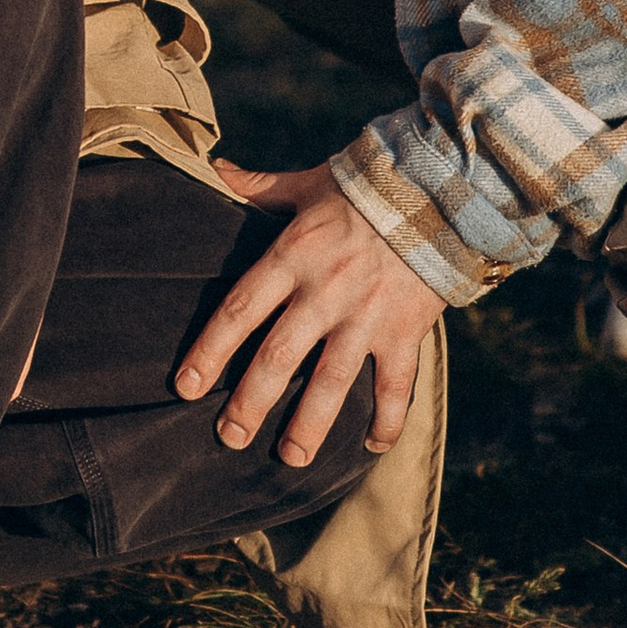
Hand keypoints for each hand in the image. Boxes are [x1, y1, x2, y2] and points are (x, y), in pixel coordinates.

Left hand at [176, 158, 446, 464]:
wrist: (441, 184)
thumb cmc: (367, 184)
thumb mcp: (310, 183)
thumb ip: (261, 187)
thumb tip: (215, 169)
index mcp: (294, 254)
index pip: (240, 309)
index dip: (210, 350)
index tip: (185, 387)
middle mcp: (325, 290)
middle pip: (278, 357)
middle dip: (250, 402)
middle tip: (229, 437)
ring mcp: (367, 315)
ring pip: (331, 383)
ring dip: (308, 425)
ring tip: (289, 458)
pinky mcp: (405, 330)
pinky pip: (394, 387)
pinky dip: (386, 421)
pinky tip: (372, 448)